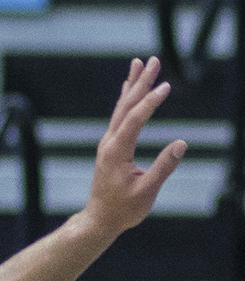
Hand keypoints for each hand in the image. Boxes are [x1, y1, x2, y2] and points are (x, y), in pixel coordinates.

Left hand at [77, 56, 186, 243]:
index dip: (150, 102)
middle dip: (141, 82)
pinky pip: (119, 116)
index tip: (166, 86)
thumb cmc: (123, 209)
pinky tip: (128, 88)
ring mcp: (108, 143)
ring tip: (139, 64)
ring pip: (121, 108)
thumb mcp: (146, 192)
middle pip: (126, 106)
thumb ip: (163, 167)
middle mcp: (109, 142)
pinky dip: (125, 99)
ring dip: (132, 85)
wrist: (99, 220)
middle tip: (153, 60)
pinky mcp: (111, 147)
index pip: (135, 119)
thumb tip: (181, 144)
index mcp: (117, 151)